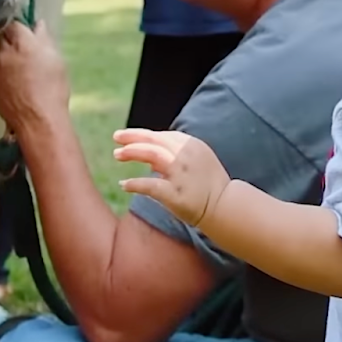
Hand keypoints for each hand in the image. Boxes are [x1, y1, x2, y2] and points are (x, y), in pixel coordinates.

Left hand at [0, 20, 70, 134]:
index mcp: (22, 43)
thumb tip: (38, 26)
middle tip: (28, 54)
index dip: (22, 28)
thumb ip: (44, 40)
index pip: (14, 24)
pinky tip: (16, 85)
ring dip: (8, 59)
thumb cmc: (52, 89)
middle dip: (14, 42)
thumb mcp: (56, 61)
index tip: (29, 34)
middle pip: (5, 39)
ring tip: (23, 73)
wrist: (37, 120)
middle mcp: (4, 53)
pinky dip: (4, 74)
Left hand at [112, 128, 231, 226]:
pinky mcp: (175, 194)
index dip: (144, 135)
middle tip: (116, 137)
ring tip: (116, 154)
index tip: (129, 137)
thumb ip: (176, 156)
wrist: (225, 207)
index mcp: (192, 145)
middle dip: (133, 137)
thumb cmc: (210, 185)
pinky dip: (134, 183)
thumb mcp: (198, 161)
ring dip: (132, 152)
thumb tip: (150, 160)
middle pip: (154, 140)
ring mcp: (181, 174)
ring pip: (151, 155)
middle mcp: (186, 156)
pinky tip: (123, 184)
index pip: (163, 136)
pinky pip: (150, 185)